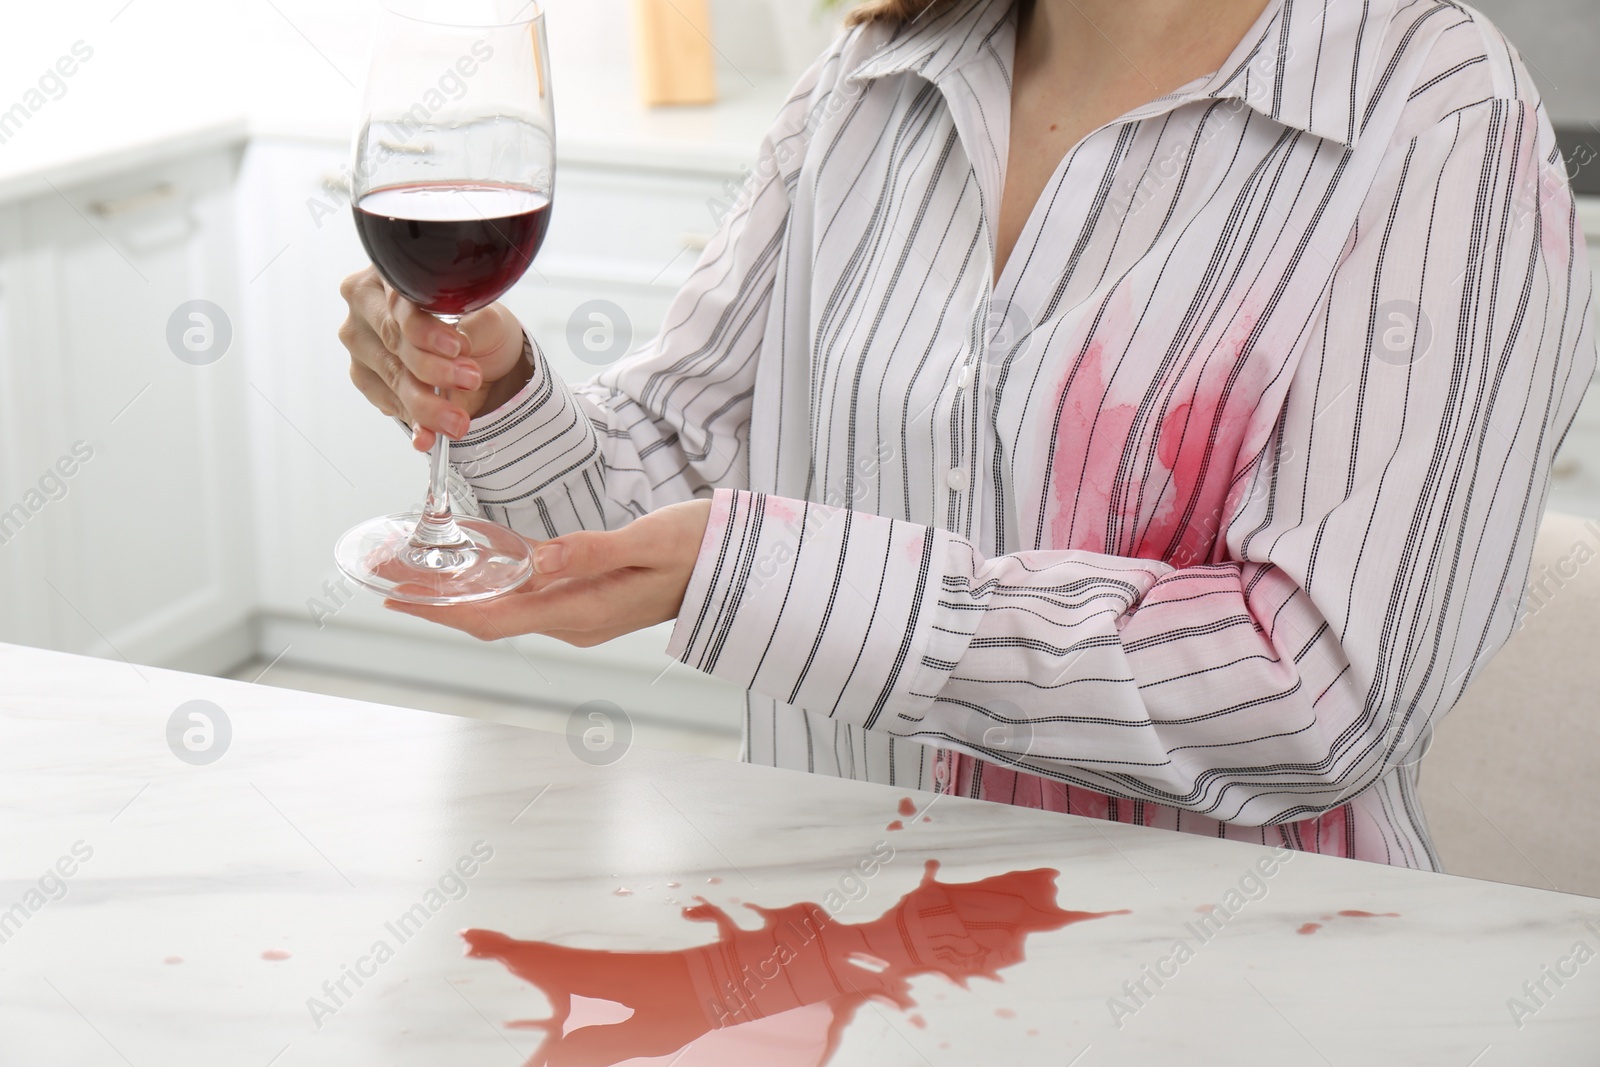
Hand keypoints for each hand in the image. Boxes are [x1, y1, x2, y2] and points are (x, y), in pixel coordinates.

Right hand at [336, 266, 532, 451]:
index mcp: (391, 272)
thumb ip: (472, 324)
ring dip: (425, 404)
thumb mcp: (485, 315)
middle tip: (470, 382)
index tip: (458, 348)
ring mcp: (360, 340)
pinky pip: (386, 400)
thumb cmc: (477, 322)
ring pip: (390, 375)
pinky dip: (413, 420)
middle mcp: (365, 302)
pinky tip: (428, 435)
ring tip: (457, 421)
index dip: (427, 329)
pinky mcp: (364, 375)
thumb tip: (461, 346)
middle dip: (433, 369)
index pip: (401, 301)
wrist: (479, 351)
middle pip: (393, 340)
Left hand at [385, 499, 713, 646]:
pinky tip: (466, 558)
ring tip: (408, 564)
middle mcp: (573, 619)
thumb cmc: (701, 548)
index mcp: (583, 611)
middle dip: (432, 599)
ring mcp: (579, 610)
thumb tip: (535, 561)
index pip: (495, 617)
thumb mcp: (649, 542)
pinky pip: (526, 592)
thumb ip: (591, 552)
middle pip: (487, 615)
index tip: (395, 595)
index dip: (440, 610)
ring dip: (455, 589)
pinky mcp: (585, 595)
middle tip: (383, 571)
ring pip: (501, 604)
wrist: (740, 565)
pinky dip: (489, 577)